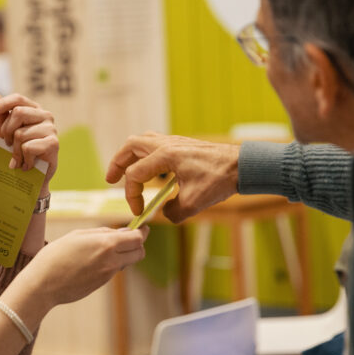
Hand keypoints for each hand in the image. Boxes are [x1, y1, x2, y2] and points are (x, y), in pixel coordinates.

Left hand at [0, 90, 58, 189]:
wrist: (33, 178)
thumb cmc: (20, 152)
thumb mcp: (7, 132)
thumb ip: (1, 114)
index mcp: (33, 109)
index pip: (17, 99)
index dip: (2, 103)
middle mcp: (45, 116)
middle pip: (18, 113)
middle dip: (7, 131)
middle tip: (8, 145)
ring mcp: (51, 129)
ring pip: (21, 134)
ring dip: (15, 151)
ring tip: (19, 160)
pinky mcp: (54, 144)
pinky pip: (28, 147)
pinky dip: (24, 159)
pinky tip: (27, 165)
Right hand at [28, 227, 148, 306]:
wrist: (43, 284)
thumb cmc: (56, 255)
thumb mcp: (78, 235)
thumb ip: (103, 232)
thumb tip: (122, 232)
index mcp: (106, 244)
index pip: (137, 238)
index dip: (142, 232)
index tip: (142, 228)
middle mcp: (111, 261)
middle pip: (139, 252)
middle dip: (137, 245)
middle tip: (128, 238)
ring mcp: (107, 275)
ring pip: (127, 262)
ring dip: (123, 254)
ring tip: (103, 248)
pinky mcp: (102, 284)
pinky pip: (113, 270)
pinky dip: (111, 263)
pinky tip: (92, 260)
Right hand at [106, 132, 240, 223]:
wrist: (242, 166)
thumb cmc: (219, 181)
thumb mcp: (194, 203)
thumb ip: (173, 212)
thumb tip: (164, 214)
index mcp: (165, 156)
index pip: (135, 175)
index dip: (132, 196)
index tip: (139, 211)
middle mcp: (167, 145)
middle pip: (131, 146)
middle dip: (117, 163)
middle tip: (111, 180)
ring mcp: (175, 142)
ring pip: (142, 141)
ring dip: (130, 155)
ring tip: (125, 170)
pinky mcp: (183, 145)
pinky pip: (156, 144)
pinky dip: (146, 155)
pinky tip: (152, 170)